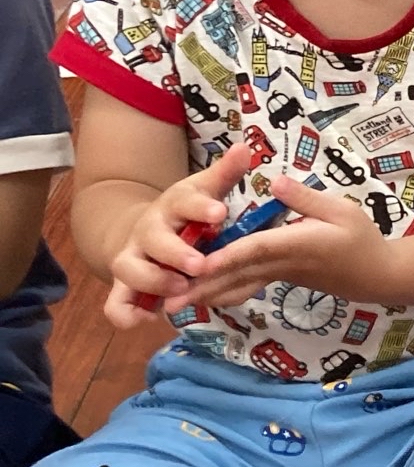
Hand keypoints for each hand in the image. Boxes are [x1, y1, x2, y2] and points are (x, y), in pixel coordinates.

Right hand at [106, 142, 254, 326]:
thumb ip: (225, 175)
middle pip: (154, 240)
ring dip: (153, 282)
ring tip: (181, 289)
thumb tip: (245, 147)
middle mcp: (148, 232)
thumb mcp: (205, 191)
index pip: (183, 201)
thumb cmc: (186, 213)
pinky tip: (148, 319)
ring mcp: (132, 259)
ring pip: (129, 271)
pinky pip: (115, 305)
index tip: (219, 212)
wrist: (145, 230)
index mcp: (172, 206)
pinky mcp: (124, 286)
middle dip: (175, 253)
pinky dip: (125, 314)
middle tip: (200, 264)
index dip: (199, 207)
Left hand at [175, 173, 392, 310]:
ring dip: (205, 296)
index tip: (201, 264)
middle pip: (237, 274)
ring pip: (237, 286)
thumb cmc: (362, 239)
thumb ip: (307, 198)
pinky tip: (200, 298)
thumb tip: (275, 181)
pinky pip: (244, 288)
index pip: (257, 249)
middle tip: (168, 300)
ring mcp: (278, 275)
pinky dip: (220, 294)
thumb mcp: (343, 210)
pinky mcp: (278, 279)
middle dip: (203, 286)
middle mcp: (282, 264)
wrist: (376, 275)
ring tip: (173, 306)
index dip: (229, 256)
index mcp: (298, 244)